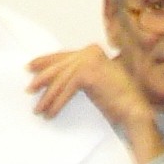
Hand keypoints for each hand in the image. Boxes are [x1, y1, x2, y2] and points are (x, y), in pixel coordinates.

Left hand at [25, 45, 163, 163]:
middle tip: (29, 89)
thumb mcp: (94, 81)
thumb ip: (78, 74)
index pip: (63, 55)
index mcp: (92, 50)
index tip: (30, 67)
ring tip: (38, 109)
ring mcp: (90, 60)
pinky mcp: (88, 73)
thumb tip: (53, 76)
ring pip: (60, 79)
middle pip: (59, 65)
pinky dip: (56, 102)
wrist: (134, 111)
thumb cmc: (117, 100)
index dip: (45, 62)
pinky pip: (65, 89)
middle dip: (42, 78)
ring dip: (48, 97)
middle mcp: (90, 51)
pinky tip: (51, 113)